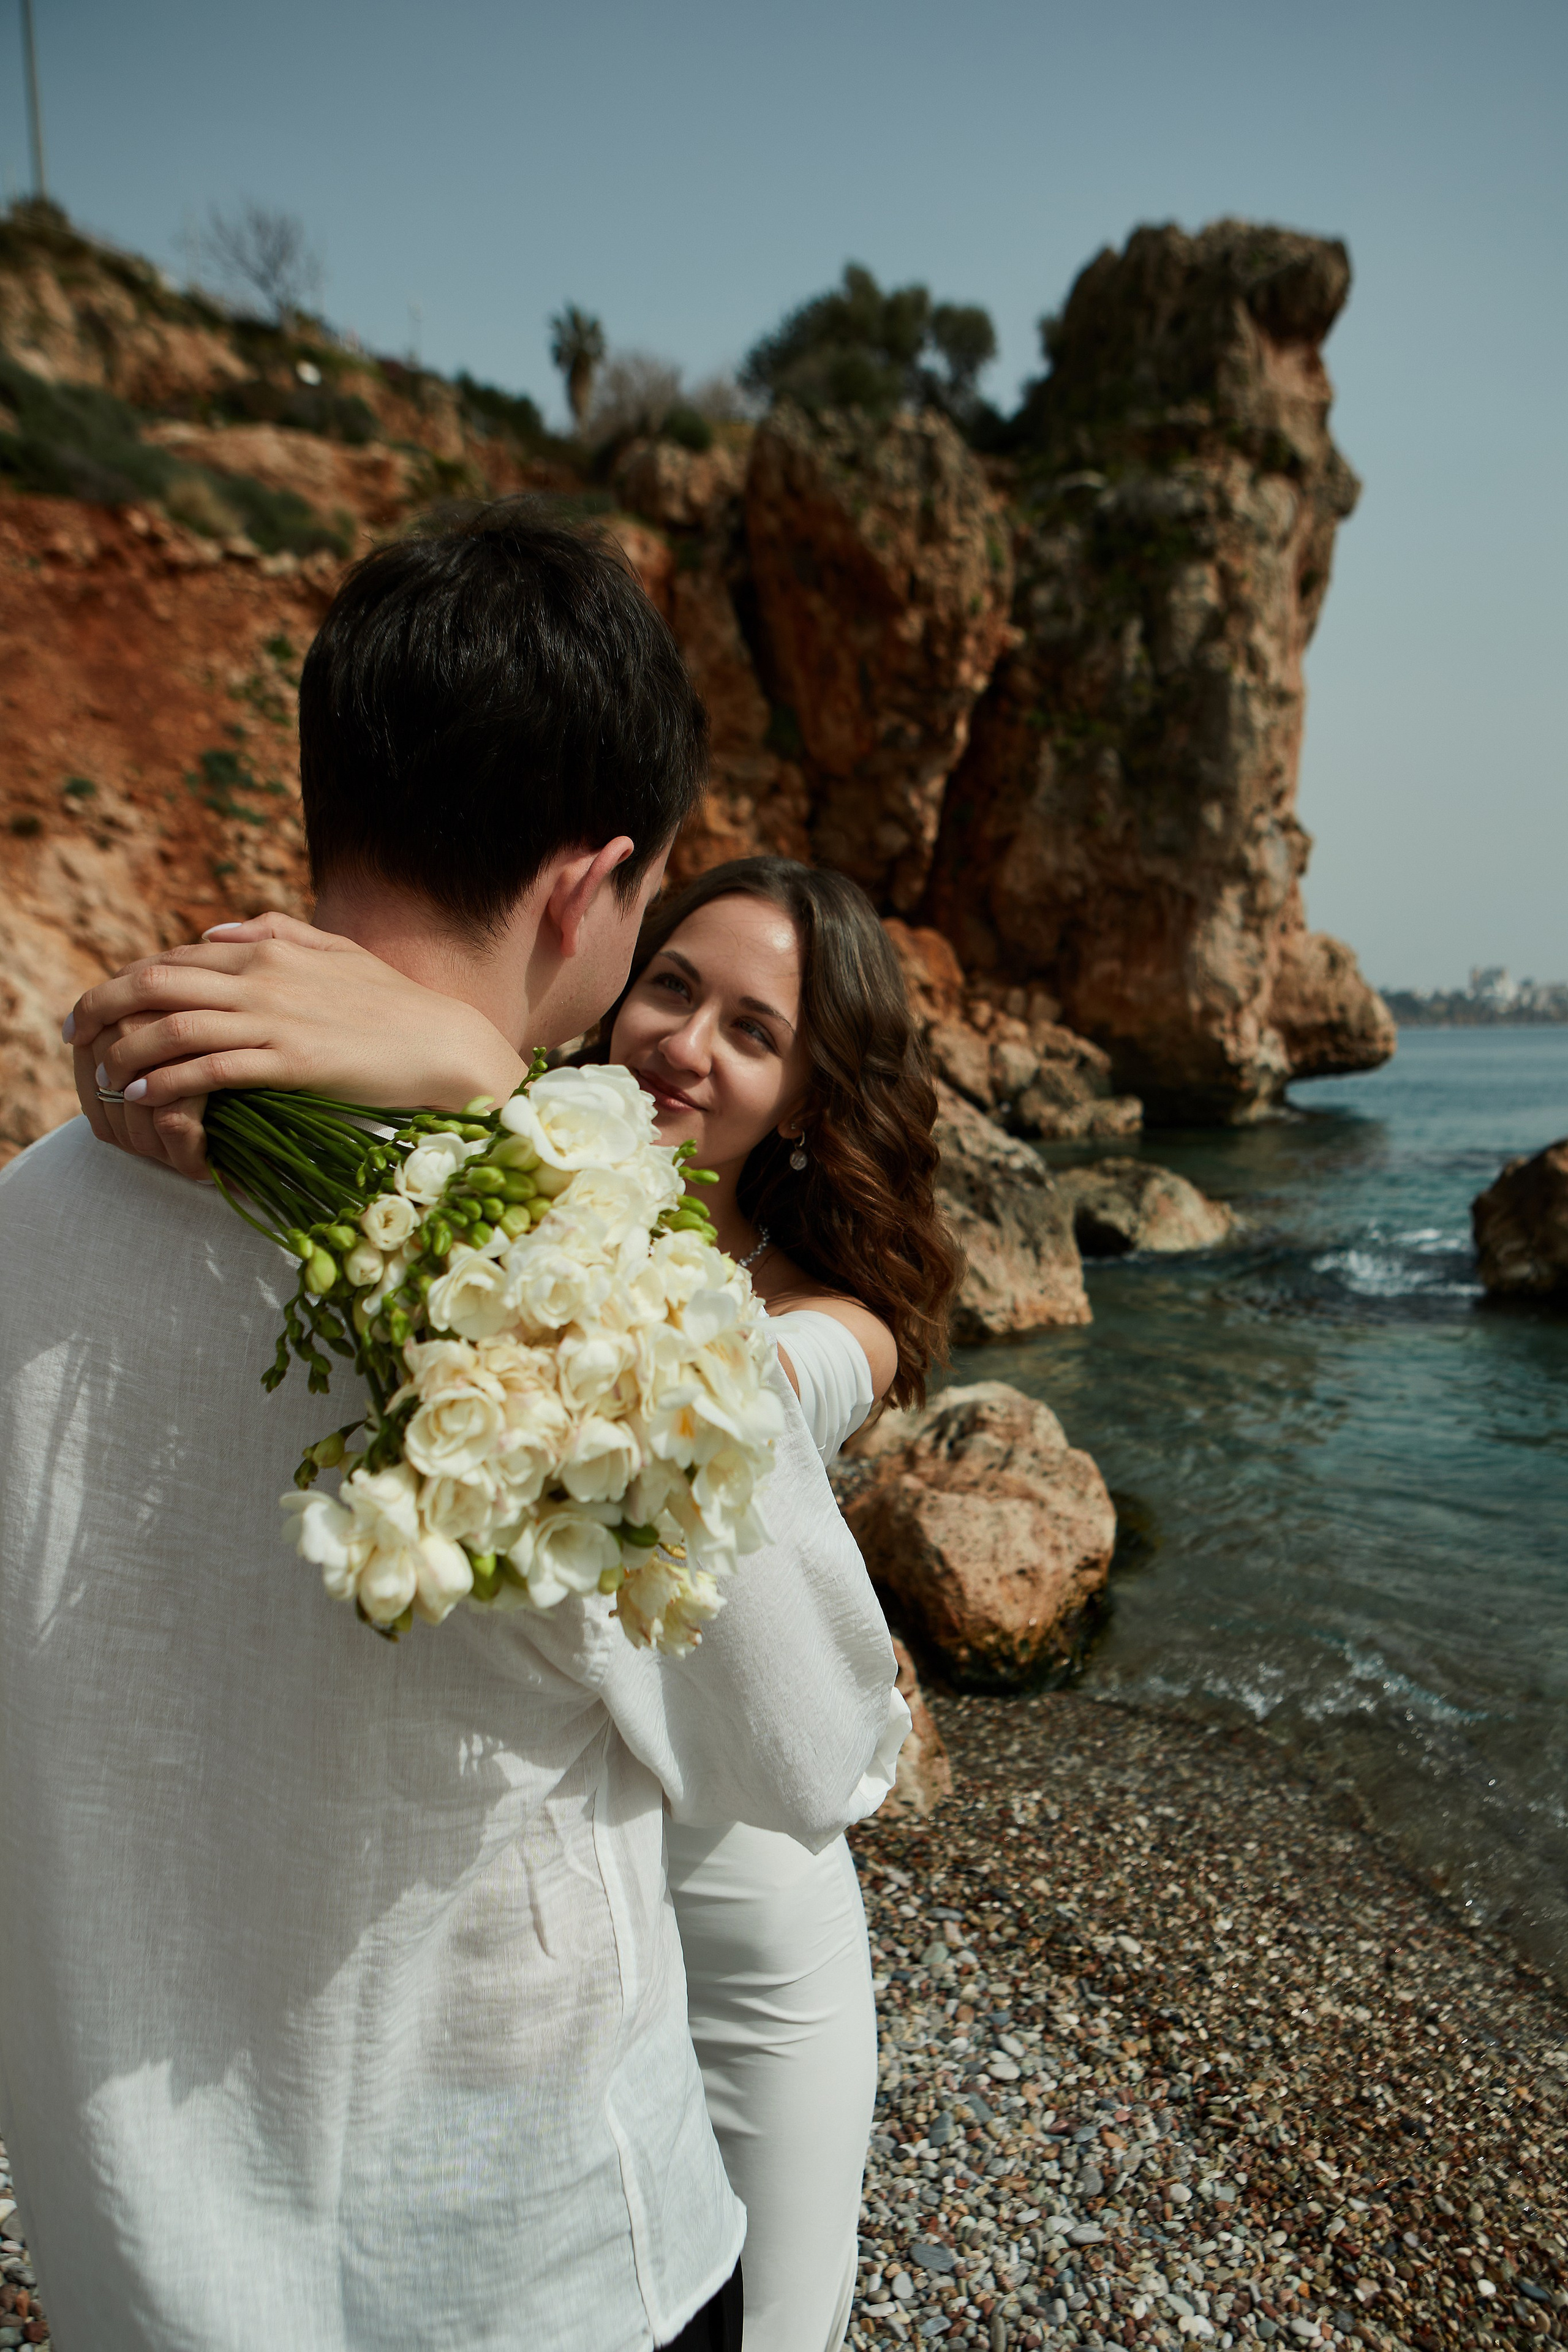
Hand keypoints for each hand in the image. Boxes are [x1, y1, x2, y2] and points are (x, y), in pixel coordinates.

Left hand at [65, 913, 529, 1179]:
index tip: (98, 1008)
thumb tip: (210, 932)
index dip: (124, 981)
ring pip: (174, 1027)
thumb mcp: (335, 951)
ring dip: (127, 1051)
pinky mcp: (291, 1062)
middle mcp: (263, 977)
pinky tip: (146, 1095)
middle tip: (77, 1037)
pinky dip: (170, 1081)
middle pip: (157, 985)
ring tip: (105, 1075)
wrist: (445, 1043)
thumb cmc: (392, 1003)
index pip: (174, 959)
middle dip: (104, 1008)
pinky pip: (212, 1070)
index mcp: (268, 950)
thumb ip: (273, 932)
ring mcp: (276, 1020)